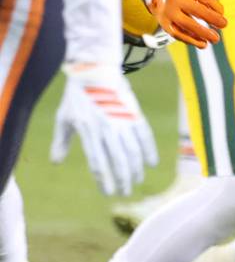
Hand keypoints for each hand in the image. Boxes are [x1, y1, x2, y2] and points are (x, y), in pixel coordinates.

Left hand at [51, 63, 158, 195]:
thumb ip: (61, 141)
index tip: (108, 192)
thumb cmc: (76, 95)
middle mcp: (107, 128)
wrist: (94, 69)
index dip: (104, 179)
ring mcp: (122, 120)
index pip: (98, 162)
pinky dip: (149, 150)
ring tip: (136, 181)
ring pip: (132, 150)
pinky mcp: (133, 113)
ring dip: (136, 168)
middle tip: (125, 193)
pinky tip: (152, 163)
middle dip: (122, 179)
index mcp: (88, 131)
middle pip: (118, 160)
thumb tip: (56, 162)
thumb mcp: (64, 118)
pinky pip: (144, 135)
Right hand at [145, 0, 227, 48]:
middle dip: (212, 18)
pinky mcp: (165, 24)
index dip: (215, 5)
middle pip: (195, 10)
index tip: (222, 13)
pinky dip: (191, 41)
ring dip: (202, 33)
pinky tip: (203, 44)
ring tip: (215, 39)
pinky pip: (178, 34)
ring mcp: (169, 12)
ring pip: (186, 24)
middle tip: (224, 25)